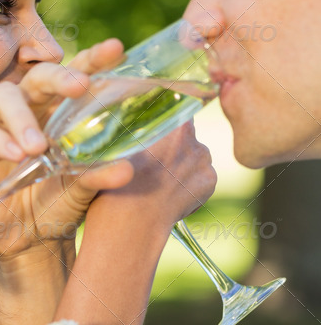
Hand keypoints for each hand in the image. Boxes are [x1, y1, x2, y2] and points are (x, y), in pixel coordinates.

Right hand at [0, 39, 135, 259]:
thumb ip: (99, 176)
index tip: (115, 50)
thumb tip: (128, 168)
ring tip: (38, 146)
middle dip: (59, 76)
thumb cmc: (57, 202)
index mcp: (61, 110)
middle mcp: (30, 108)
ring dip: (22, 116)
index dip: (93, 60)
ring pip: (4, 96)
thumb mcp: (82, 190)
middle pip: (39, 76)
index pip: (77, 75)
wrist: (26, 238)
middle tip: (80, 86)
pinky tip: (15, 156)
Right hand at [84, 120, 216, 233]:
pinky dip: (189, 182)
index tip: (156, 121)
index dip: (165, 112)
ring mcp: (203, 159)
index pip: (177, 102)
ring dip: (180, 162)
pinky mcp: (210, 181)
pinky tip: (169, 193)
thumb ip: (133, 126)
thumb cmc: (114, 182)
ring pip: (193, 154)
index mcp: (169, 122)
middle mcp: (192, 136)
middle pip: (183, 131)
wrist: (130, 222)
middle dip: (171, 141)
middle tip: (151, 159)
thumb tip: (136, 115)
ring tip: (157, 180)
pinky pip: (201, 175)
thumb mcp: (116, 144)